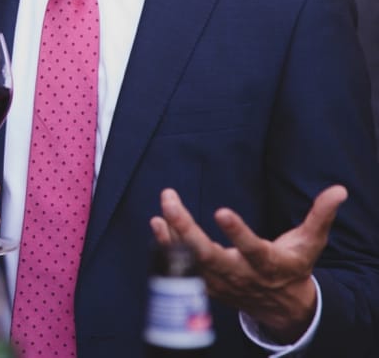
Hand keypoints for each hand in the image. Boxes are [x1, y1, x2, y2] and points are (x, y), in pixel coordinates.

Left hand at [151, 186, 344, 341]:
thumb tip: (338, 190)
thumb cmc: (294, 266)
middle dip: (186, 229)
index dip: (237, 233)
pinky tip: (157, 224)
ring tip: (161, 210)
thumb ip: (320, 216)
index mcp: (268, 264)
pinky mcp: (208, 285)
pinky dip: (167, 247)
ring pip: (190, 260)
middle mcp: (241, 275)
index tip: (221, 211)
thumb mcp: (311, 243)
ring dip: (171, 236)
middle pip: (208, 255)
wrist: (282, 306)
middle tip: (169, 202)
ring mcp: (221, 282)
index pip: (252, 249)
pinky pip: (183, 266)